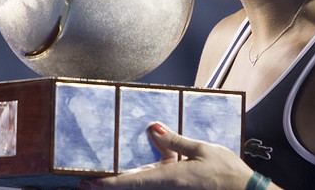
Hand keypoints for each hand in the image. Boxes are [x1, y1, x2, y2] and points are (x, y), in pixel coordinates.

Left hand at [82, 122, 252, 188]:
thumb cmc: (227, 172)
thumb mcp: (202, 150)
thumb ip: (175, 141)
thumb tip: (151, 129)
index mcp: (171, 178)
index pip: (132, 181)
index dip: (107, 183)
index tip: (87, 183)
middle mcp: (169, 189)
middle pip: (135, 186)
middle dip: (113, 183)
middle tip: (89, 180)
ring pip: (147, 184)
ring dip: (131, 179)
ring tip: (109, 175)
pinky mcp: (182, 189)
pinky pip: (160, 182)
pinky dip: (149, 176)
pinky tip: (154, 163)